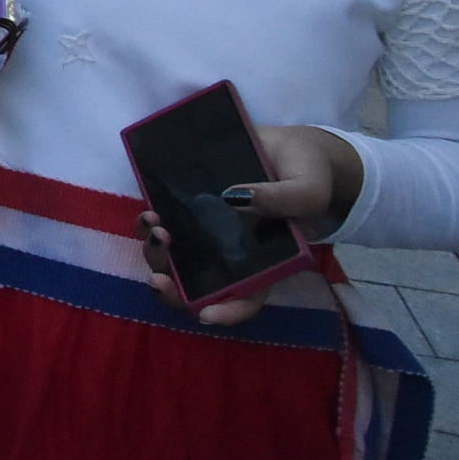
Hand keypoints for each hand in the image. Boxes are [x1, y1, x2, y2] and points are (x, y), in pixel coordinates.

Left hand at [138, 124, 361, 326]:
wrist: (287, 146)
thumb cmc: (308, 177)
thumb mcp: (308, 190)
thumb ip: (283, 200)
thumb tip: (236, 198)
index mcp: (266, 263)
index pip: (246, 300)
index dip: (227, 312)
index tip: (205, 313)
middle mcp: (232, 254)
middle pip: (198, 286)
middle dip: (173, 287)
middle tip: (160, 275)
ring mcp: (208, 233)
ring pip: (174, 258)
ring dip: (156, 253)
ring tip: (155, 226)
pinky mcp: (189, 208)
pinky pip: (164, 224)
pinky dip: (151, 225)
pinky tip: (150, 212)